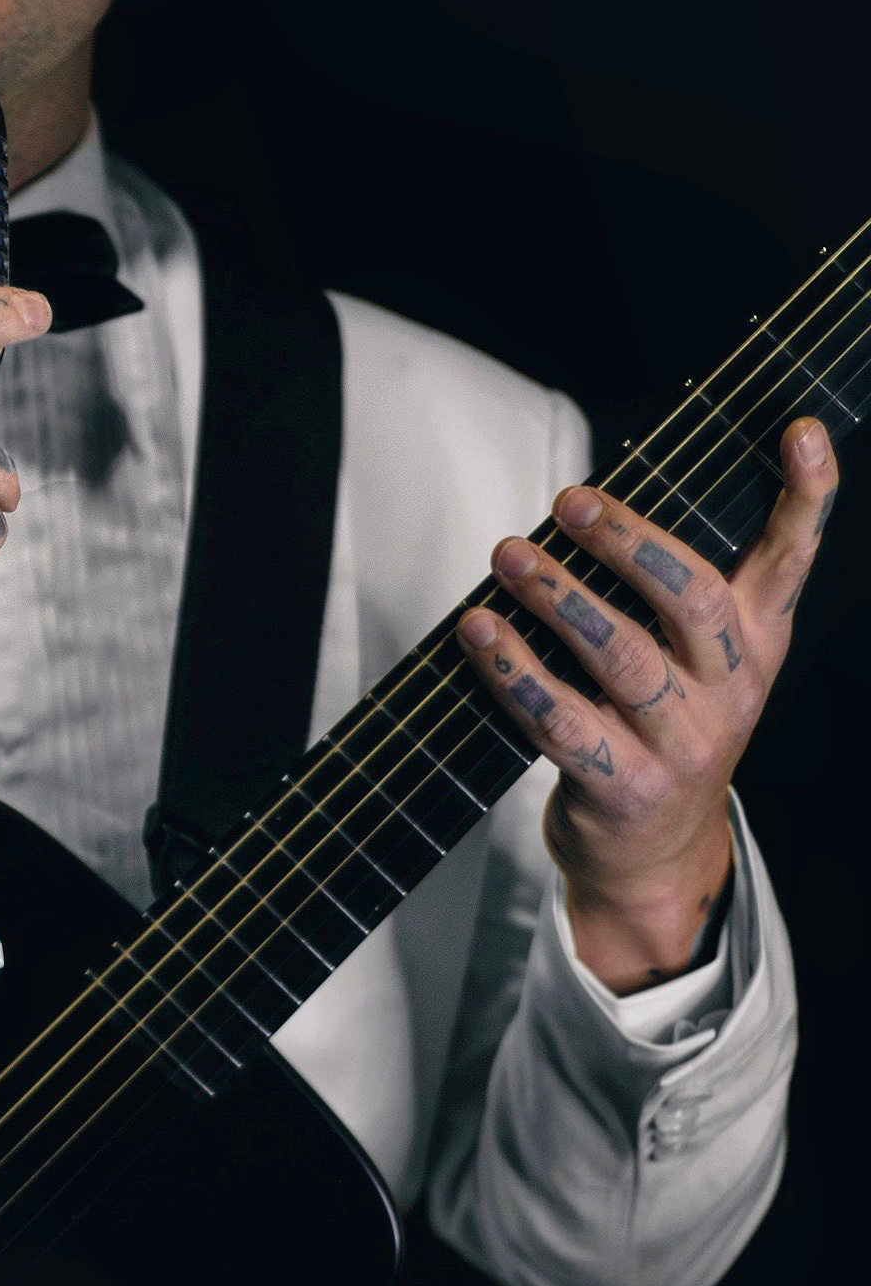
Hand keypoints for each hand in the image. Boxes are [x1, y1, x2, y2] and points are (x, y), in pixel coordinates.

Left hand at [455, 415, 837, 991]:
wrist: (654, 853)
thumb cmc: (662, 728)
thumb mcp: (698, 663)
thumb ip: (674, 592)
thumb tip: (600, 501)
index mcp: (756, 644)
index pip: (791, 560)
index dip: (807, 496)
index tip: (802, 432)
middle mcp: (731, 689)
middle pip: (690, 598)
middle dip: (628, 541)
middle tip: (569, 499)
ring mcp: (682, 742)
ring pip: (620, 656)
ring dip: (557, 599)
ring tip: (508, 555)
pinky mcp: (625, 786)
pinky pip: (562, 721)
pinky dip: (515, 673)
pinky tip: (478, 633)